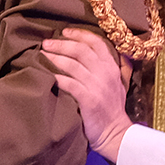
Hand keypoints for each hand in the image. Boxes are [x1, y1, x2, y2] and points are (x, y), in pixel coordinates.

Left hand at [43, 28, 134, 163]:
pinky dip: (58, 77)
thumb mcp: (121, 84)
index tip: (64, 31)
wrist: (115, 133)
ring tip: (42, 55)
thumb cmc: (113, 108)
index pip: (96, 43)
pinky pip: (70, 83)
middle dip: (61, 44)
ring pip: (73, 65)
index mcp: (112, 67)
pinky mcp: (89, 99)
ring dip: (55, 58)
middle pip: (81, 50)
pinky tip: (48, 75)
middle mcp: (105, 73)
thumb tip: (118, 52)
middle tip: (46, 43)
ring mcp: (97, 86)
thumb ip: (119, 67)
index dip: (79, 34)